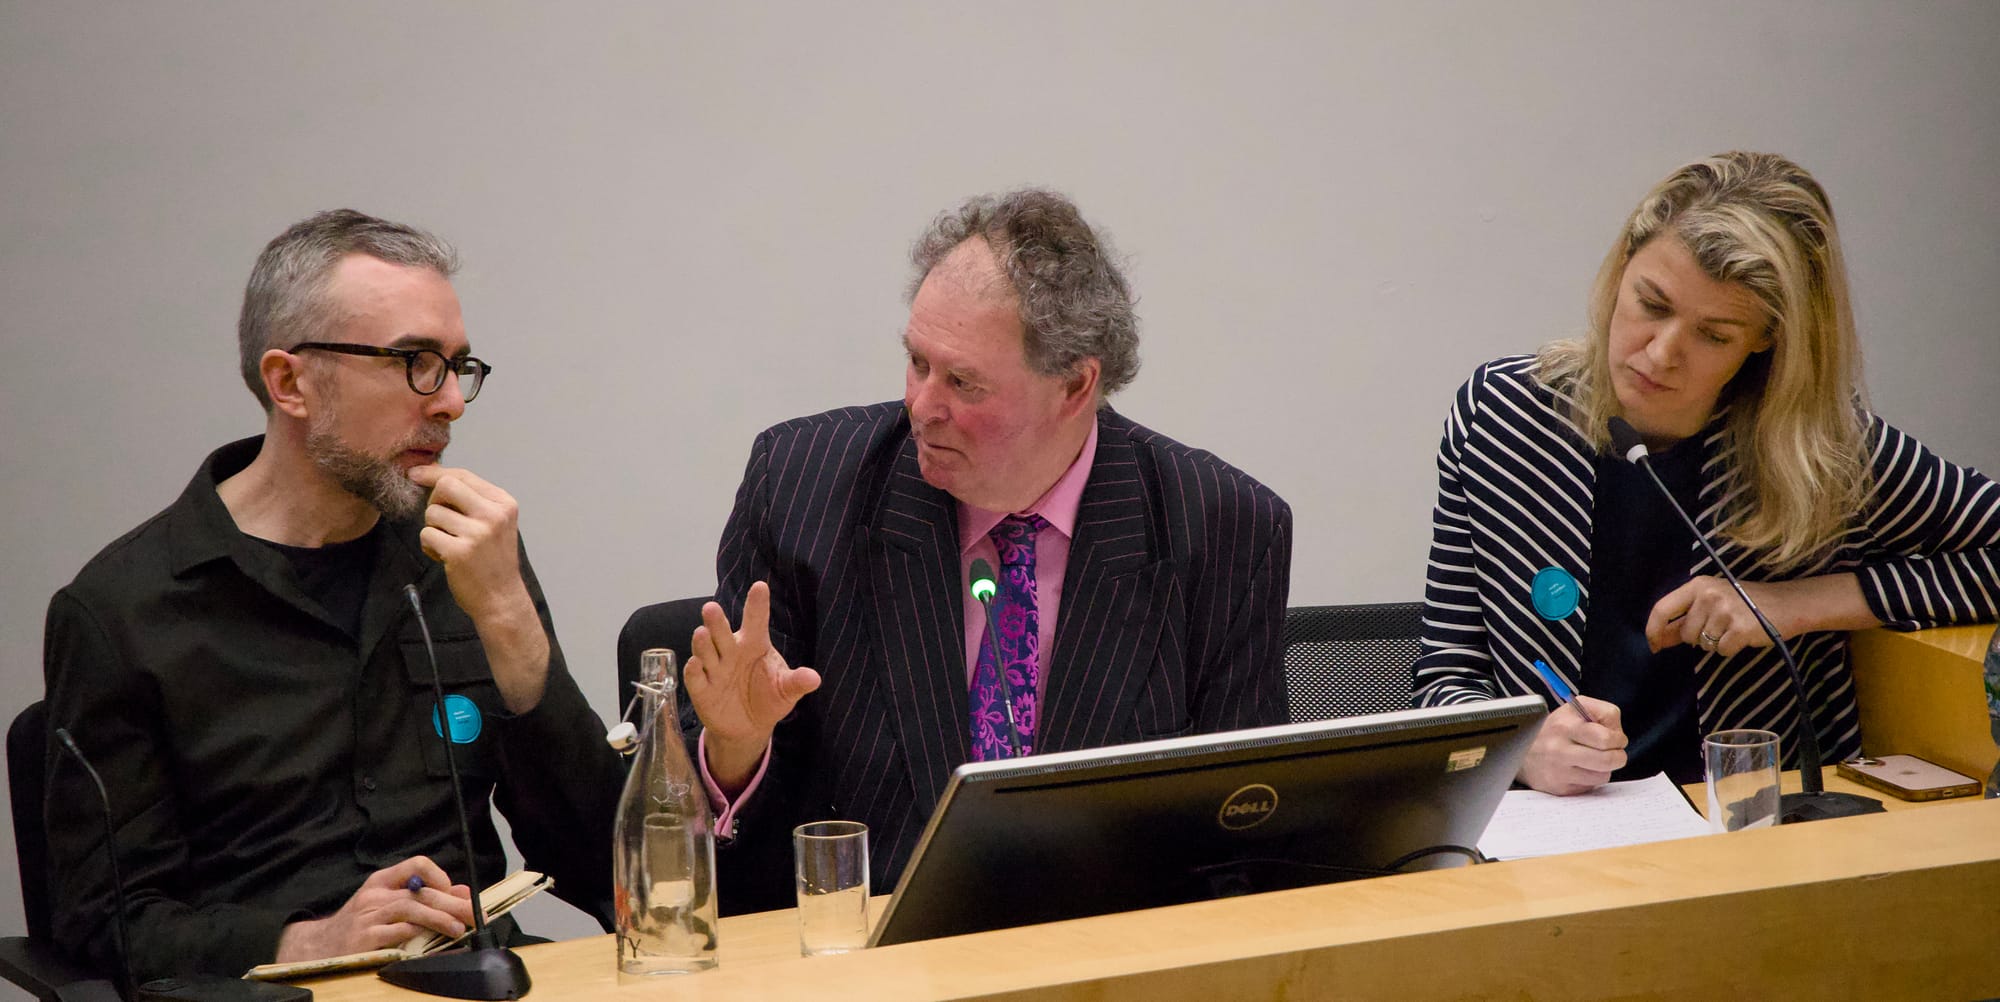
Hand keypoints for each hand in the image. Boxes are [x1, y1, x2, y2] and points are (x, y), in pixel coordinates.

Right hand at [273, 857, 474, 961]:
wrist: (320, 947)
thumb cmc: (360, 924)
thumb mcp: (388, 903)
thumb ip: (424, 896)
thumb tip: (463, 892)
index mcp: (382, 881)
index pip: (416, 864)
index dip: (440, 876)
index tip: (454, 892)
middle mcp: (375, 895)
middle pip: (421, 892)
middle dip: (452, 902)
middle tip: (474, 914)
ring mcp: (368, 917)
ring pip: (410, 909)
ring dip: (439, 918)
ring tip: (458, 929)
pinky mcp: (364, 940)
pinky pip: (396, 934)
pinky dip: (416, 935)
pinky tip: (430, 941)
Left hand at [405, 466, 531, 624]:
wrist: (501, 598)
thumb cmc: (493, 560)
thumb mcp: (495, 523)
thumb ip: (472, 500)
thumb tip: (433, 473)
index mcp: (504, 503)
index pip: (464, 475)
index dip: (435, 473)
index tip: (414, 473)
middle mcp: (493, 515)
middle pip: (446, 485)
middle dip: (433, 499)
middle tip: (439, 519)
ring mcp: (477, 533)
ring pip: (432, 513)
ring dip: (432, 528)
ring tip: (447, 544)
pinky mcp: (459, 552)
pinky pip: (426, 534)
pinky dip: (429, 546)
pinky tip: (443, 556)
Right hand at [685, 582, 820, 788]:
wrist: (750, 727)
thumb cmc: (769, 697)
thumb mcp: (786, 690)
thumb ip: (797, 682)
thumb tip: (815, 679)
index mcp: (754, 644)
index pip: (756, 621)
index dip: (757, 604)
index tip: (760, 587)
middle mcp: (731, 652)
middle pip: (722, 633)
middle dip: (716, 621)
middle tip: (711, 608)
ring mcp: (715, 669)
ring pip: (706, 652)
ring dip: (702, 643)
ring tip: (702, 633)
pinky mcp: (702, 690)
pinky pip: (696, 678)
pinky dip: (694, 671)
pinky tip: (695, 664)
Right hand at [1516, 696, 1626, 795]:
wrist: (1524, 752)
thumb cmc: (1558, 729)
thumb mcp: (1577, 709)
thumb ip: (1604, 713)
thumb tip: (1618, 735)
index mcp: (1565, 725)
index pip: (1606, 738)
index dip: (1618, 738)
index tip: (1615, 738)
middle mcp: (1558, 748)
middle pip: (1608, 760)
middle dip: (1618, 756)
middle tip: (1613, 752)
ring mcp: (1558, 771)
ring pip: (1603, 775)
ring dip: (1605, 768)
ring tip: (1594, 759)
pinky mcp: (1560, 788)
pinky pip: (1591, 786)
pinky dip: (1592, 778)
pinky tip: (1582, 769)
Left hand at [1645, 573, 1875, 656]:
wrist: (1787, 603)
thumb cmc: (1745, 603)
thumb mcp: (1712, 601)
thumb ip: (1684, 618)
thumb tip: (1657, 639)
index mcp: (1697, 585)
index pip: (1662, 609)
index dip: (1654, 630)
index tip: (1653, 645)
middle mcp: (1709, 595)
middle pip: (1685, 634)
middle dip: (1698, 638)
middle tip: (1720, 627)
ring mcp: (1725, 611)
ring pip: (1704, 644)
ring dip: (1717, 643)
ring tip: (1734, 628)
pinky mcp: (1740, 628)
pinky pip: (1723, 651)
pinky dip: (1732, 649)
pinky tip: (1744, 635)